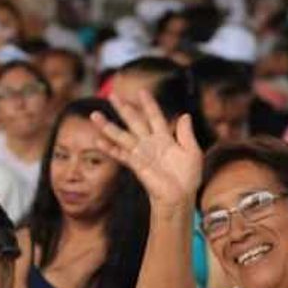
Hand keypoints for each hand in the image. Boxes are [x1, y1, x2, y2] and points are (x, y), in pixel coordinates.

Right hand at [90, 90, 202, 207]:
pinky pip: (120, 154)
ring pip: (122, 135)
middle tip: (112, 95)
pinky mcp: (136, 165)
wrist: (180, 196)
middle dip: (124, 108)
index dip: (148, 104)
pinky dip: (109, 148)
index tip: (141, 91)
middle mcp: (150, 143)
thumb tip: (185, 115)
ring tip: (94, 115)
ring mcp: (141, 153)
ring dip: (108, 126)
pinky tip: (98, 141)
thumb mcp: (192, 152)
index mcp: (165, 138)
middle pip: (134, 121)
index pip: (154, 116)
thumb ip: (186, 134)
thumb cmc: (188, 177)